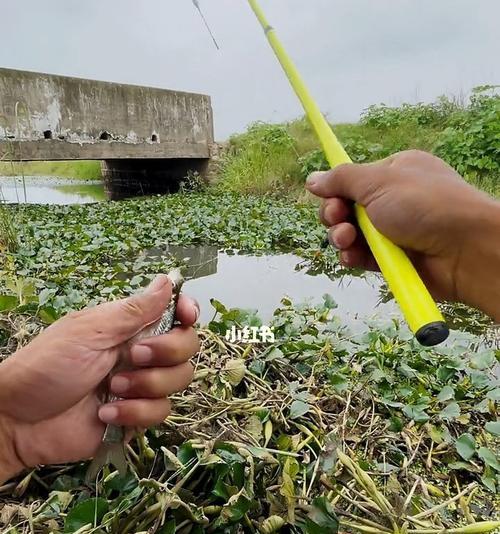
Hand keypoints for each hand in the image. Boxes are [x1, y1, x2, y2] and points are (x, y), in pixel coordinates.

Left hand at [0, 275, 199, 482]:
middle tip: (133, 357)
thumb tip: (168, 281)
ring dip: (147, 385)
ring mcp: (143, 385)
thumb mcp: (90, 330)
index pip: (176, 314)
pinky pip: (160, 412)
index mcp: (132, 327)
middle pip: (187, 347)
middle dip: (167, 352)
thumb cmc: (49, 365)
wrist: (19, 419)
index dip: (188, 312)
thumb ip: (134, 310)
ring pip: (179, 381)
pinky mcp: (138, 416)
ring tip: (111, 389)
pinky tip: (106, 412)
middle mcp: (143, 353)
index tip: (186, 315)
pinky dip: (135, 413)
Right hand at [306, 150, 499, 318]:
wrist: (465, 250)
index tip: (327, 196)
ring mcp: (392, 231)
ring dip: (341, 237)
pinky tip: (352, 257)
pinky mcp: (391, 259)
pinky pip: (362, 257)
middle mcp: (392, 201)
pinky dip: (353, 257)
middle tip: (337, 218)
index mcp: (393, 173)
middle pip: (347, 208)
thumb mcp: (379, 182)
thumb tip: (311, 179)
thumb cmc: (424, 205)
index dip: (336, 190)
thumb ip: (342, 180)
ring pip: (351, 234)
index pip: (353, 180)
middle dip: (335, 214)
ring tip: (346, 240)